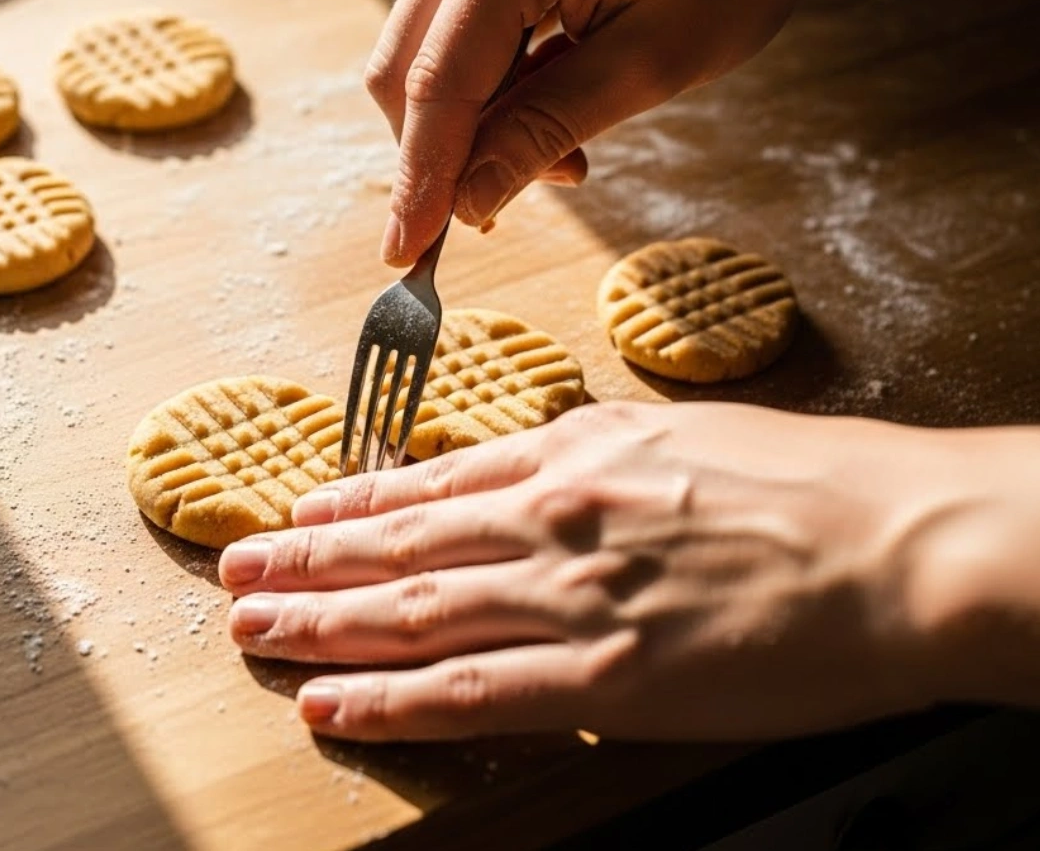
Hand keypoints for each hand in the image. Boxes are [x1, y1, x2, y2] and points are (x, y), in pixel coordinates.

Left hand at [217, 401, 991, 742]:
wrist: (898, 544)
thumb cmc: (812, 484)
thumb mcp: (688, 432)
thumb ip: (602, 449)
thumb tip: (546, 461)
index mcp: (582, 452)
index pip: (439, 483)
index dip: (358, 502)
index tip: (303, 511)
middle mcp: (558, 517)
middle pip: (402, 546)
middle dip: (308, 559)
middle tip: (236, 566)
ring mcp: (575, 597)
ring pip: (413, 612)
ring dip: (321, 621)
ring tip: (251, 626)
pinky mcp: (608, 681)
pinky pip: (473, 692)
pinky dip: (391, 699)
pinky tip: (332, 703)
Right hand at [366, 0, 828, 265]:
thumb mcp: (648, 67)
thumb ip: (545, 130)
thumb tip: (466, 203)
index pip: (439, 81)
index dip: (420, 177)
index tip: (405, 256)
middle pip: (407, 67)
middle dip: (444, 152)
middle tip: (506, 208)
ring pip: (425, 52)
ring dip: (473, 122)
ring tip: (563, 154)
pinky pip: (455, 28)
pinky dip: (488, 86)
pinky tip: (550, 104)